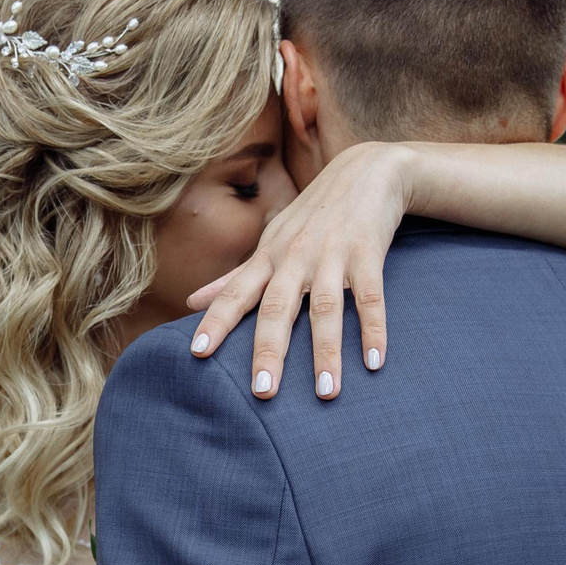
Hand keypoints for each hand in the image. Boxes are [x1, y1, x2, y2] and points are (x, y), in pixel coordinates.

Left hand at [186, 142, 409, 399]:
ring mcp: (333, 255)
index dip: (216, 321)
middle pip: (278, 308)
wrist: (367, 171)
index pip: (236, 293)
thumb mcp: (270, 242)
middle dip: (269, 350)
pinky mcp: (368, 254)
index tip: (197, 354)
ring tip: (327, 393)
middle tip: (262, 392)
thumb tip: (191, 301)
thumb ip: (234, 278)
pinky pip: (370, 298)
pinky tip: (374, 363)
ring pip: (326, 308)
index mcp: (268, 258)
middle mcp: (295, 258)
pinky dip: (373, 329)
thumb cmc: (311, 216)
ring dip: (326, 352)